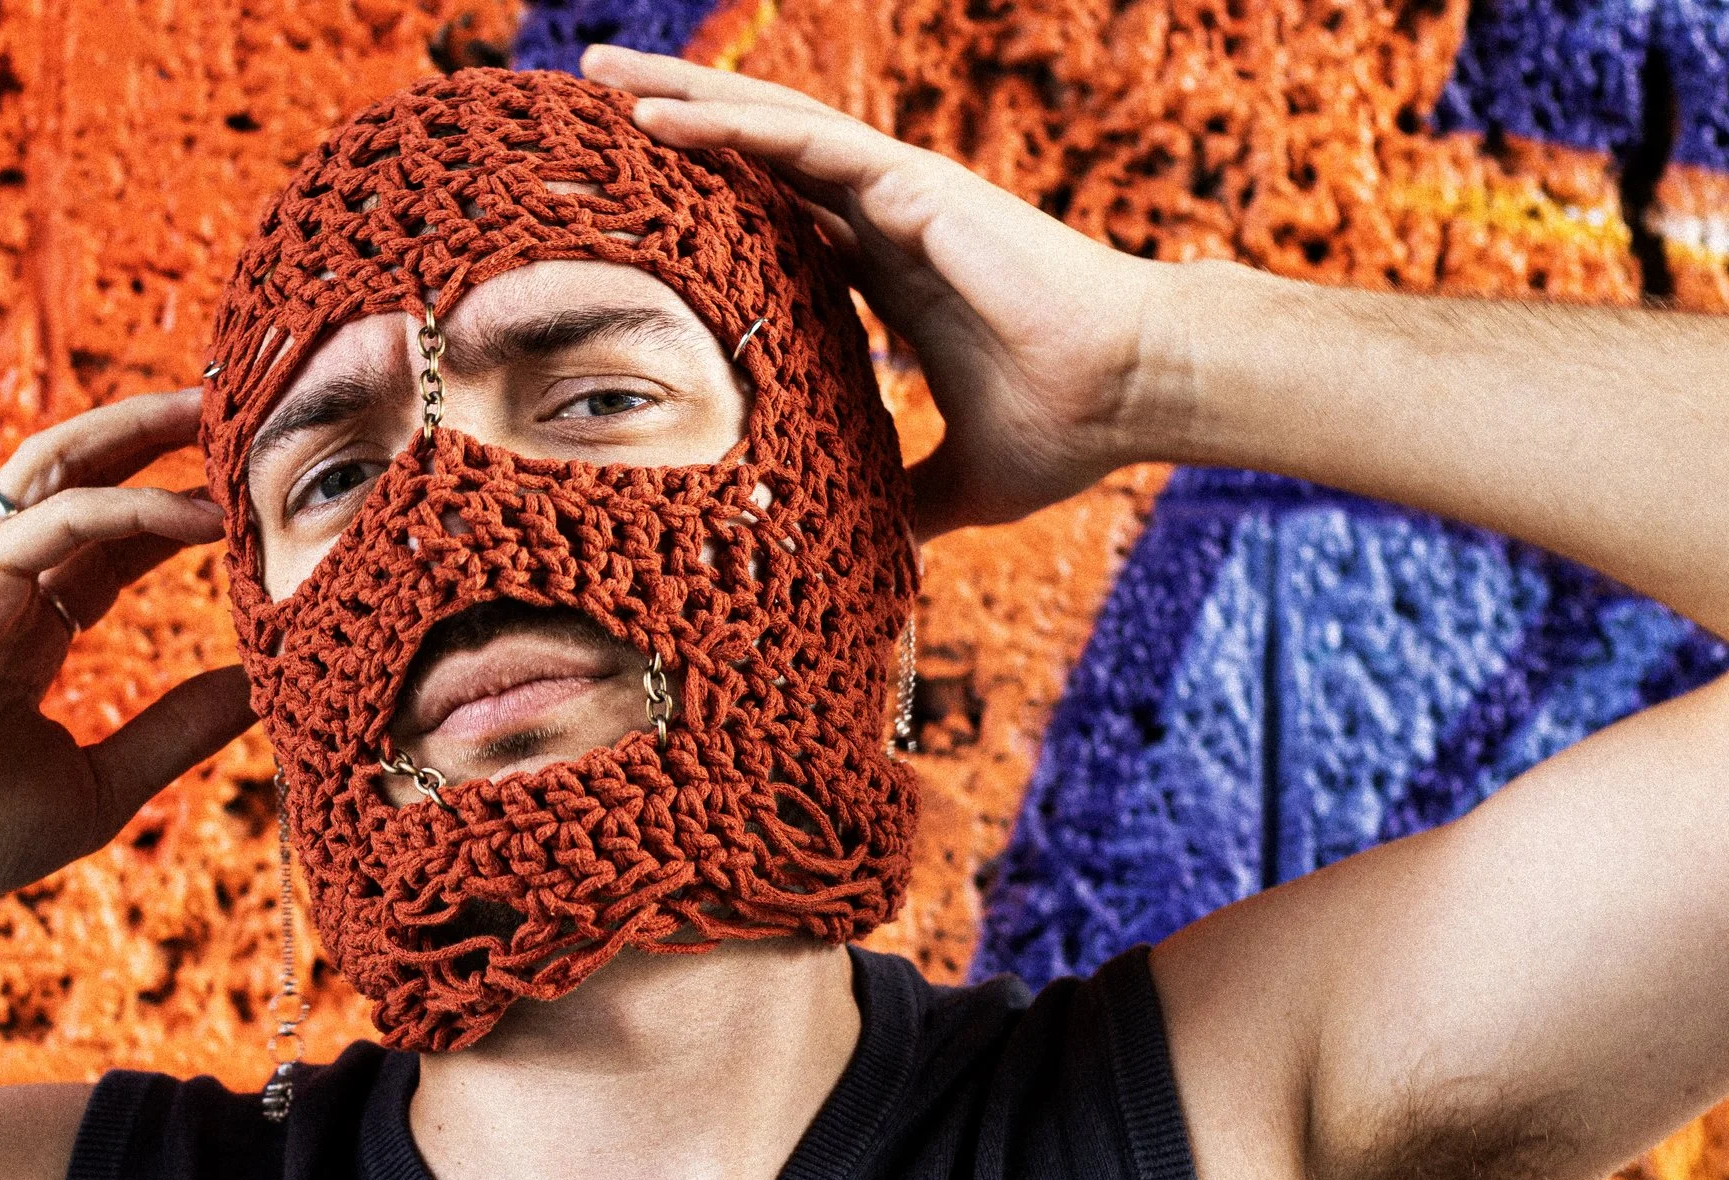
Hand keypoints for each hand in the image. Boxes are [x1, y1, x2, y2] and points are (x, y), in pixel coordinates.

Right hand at [0, 390, 252, 926]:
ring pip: (61, 466)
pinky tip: (200, 513)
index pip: (112, 538)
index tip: (253, 493)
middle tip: (239, 407)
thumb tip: (261, 689)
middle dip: (157, 434)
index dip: (178, 507)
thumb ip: (178, 727)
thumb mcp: (105, 778)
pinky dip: (131, 505)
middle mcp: (0, 584)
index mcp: (27, 625)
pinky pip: (57, 520)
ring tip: (219, 414)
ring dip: (139, 431)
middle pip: (86, 475)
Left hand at [583, 46, 1182, 534]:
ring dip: (683, 100)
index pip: (778, 219)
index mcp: (889, 271)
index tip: (636, 198)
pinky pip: (801, 146)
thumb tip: (878, 552)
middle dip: (679, 121)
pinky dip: (728, 128)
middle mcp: (886, 218)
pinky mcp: (914, 188)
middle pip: (759, 155)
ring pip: (768, 129)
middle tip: (590, 100)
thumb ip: (913, 501)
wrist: (1137, 390)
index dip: (710, 197)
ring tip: (599, 79)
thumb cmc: (1071, 427)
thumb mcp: (965, 481)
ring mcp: (898, 194)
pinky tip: (659, 117)